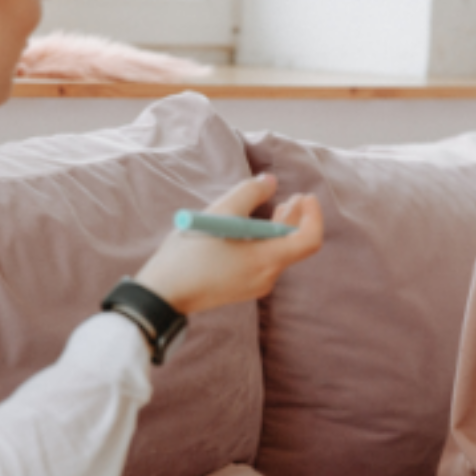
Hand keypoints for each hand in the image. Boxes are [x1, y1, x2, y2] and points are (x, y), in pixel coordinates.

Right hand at [134, 175, 323, 315]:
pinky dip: (265, 242)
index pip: (309, 240)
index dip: (313, 216)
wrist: (162, 294)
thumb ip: (249, 193)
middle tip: (295, 196)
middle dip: (296, 219)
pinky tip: (252, 229)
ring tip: (279, 207)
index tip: (305, 196)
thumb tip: (270, 182)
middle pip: (294, 246)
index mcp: (266, 261)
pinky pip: (263, 262)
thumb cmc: (189, 254)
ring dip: (280, 229)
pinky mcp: (240, 288)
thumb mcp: (219, 213)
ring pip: (278, 253)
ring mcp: (254, 286)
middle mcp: (266, 277)